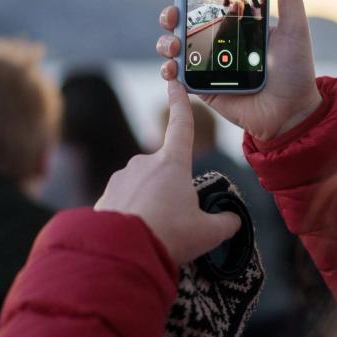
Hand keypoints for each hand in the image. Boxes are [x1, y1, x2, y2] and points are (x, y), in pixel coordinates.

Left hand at [95, 81, 240, 263]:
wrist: (120, 253)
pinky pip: (124, 204)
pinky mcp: (104, 197)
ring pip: (143, 189)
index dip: (180, 103)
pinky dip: (132, 218)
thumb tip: (232, 219)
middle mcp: (144, 163)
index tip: (175, 82)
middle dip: (172, 193)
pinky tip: (136, 238)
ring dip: (151, 206)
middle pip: (165, 171)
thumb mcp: (207, 232)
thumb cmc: (169, 235)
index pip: (181, 125)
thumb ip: (225, 222)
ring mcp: (121, 178)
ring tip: (155, 234)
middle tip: (177, 223)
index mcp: (172, 162)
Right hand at [156, 0, 321, 140]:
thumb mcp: (295, 25)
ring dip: (166, 41)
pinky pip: (177, 78)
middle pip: (183, 22)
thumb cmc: (296, 69)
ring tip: (174, 44)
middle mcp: (218, 42)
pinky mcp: (202, 90)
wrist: (292, 113)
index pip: (207, 1)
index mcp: (237, 24)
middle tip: (173, 14)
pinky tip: (172, 67)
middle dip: (170, 14)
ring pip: (175, 47)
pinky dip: (168, 70)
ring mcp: (208, 66)